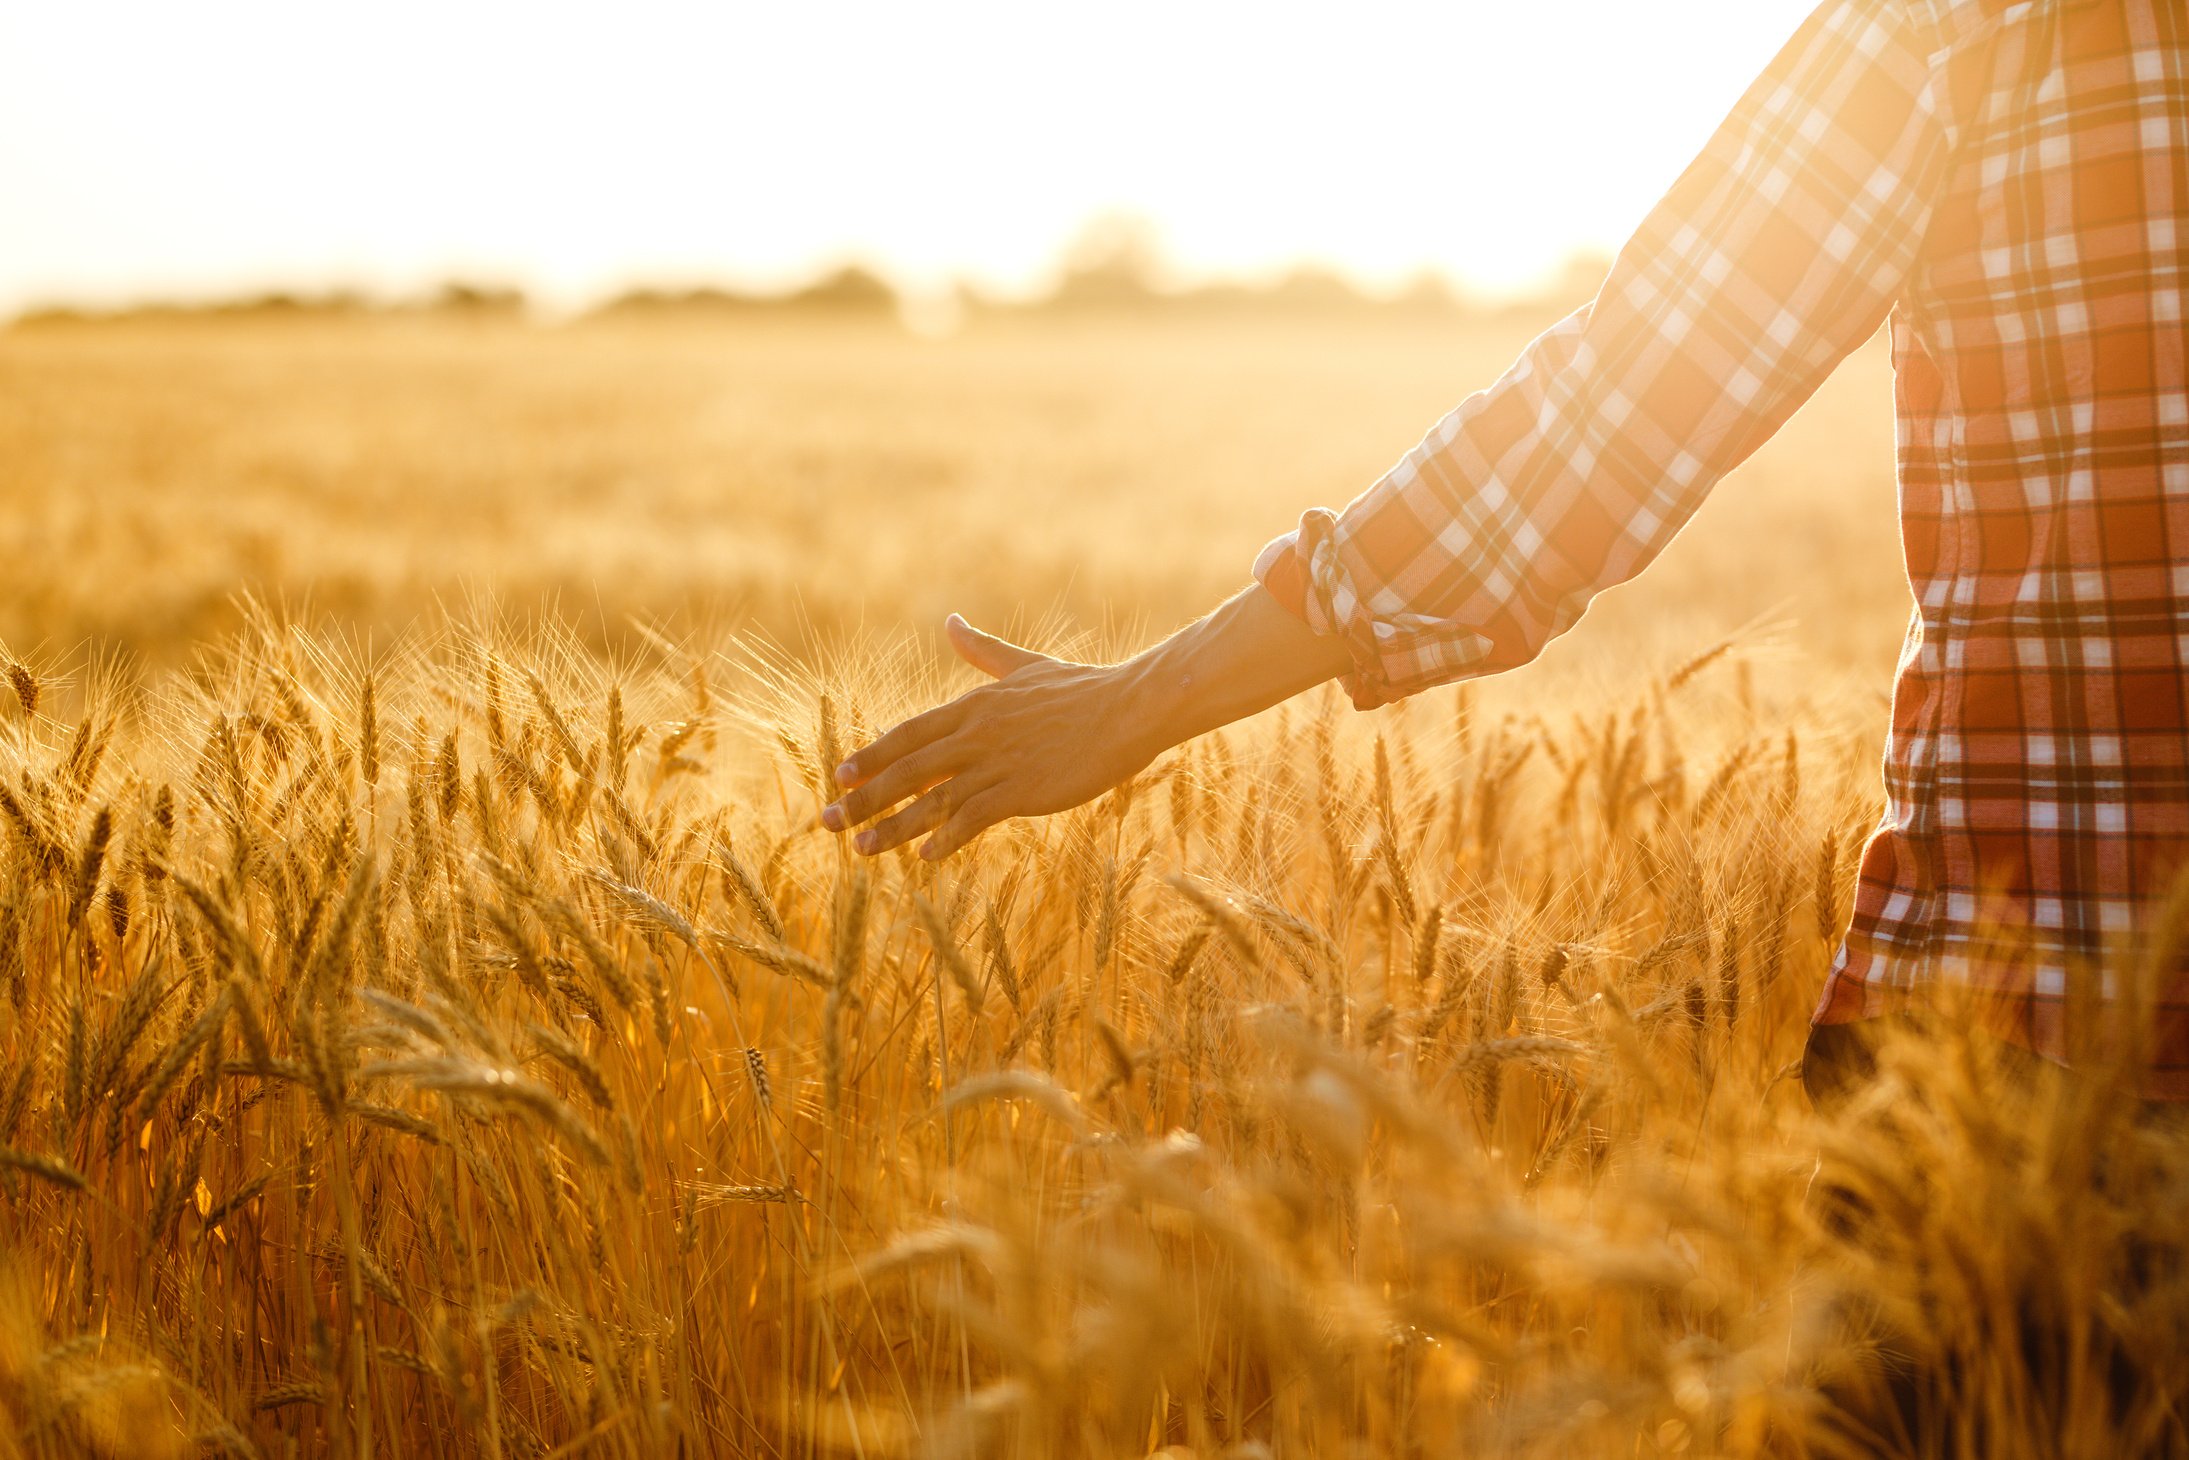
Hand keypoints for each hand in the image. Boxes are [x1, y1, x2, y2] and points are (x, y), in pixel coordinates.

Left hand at [821, 614, 1164, 859]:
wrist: (1129, 708)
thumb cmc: (1081, 689)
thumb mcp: (1023, 666)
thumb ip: (982, 651)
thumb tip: (951, 620)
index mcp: (973, 706)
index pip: (907, 734)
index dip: (871, 756)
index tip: (839, 776)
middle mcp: (976, 734)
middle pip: (906, 769)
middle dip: (863, 797)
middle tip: (827, 821)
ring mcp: (997, 763)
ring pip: (931, 798)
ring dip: (892, 827)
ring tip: (860, 849)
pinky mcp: (1022, 790)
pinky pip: (973, 817)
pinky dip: (947, 836)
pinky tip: (925, 856)